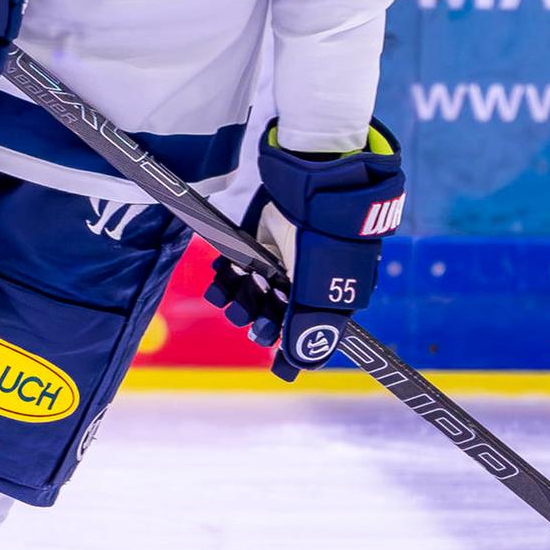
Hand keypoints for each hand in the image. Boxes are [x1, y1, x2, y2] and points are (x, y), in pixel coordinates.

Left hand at [205, 122, 405, 381]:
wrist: (312, 183)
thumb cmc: (325, 238)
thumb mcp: (322, 289)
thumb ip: (310, 328)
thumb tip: (299, 365)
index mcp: (327, 296)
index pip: (307, 333)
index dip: (290, 347)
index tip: (277, 364)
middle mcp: (302, 283)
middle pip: (274, 317)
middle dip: (261, 322)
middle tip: (254, 321)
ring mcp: (278, 263)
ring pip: (250, 297)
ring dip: (238, 303)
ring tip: (231, 298)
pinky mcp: (255, 244)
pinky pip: (234, 272)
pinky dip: (225, 280)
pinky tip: (222, 280)